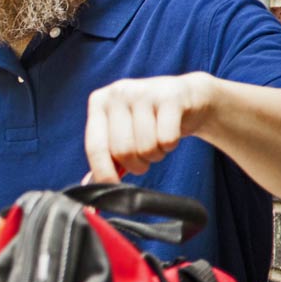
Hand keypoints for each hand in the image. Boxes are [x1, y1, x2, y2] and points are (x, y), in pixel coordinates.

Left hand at [84, 72, 214, 181]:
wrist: (188, 96)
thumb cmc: (149, 119)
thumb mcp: (124, 129)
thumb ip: (107, 154)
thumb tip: (92, 185)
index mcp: (99, 101)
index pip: (95, 145)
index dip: (103, 172)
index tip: (112, 189)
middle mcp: (118, 92)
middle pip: (122, 150)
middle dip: (136, 165)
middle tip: (143, 160)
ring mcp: (144, 92)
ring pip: (146, 147)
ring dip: (155, 155)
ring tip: (157, 143)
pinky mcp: (171, 96)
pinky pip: (167, 139)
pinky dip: (170, 146)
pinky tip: (170, 134)